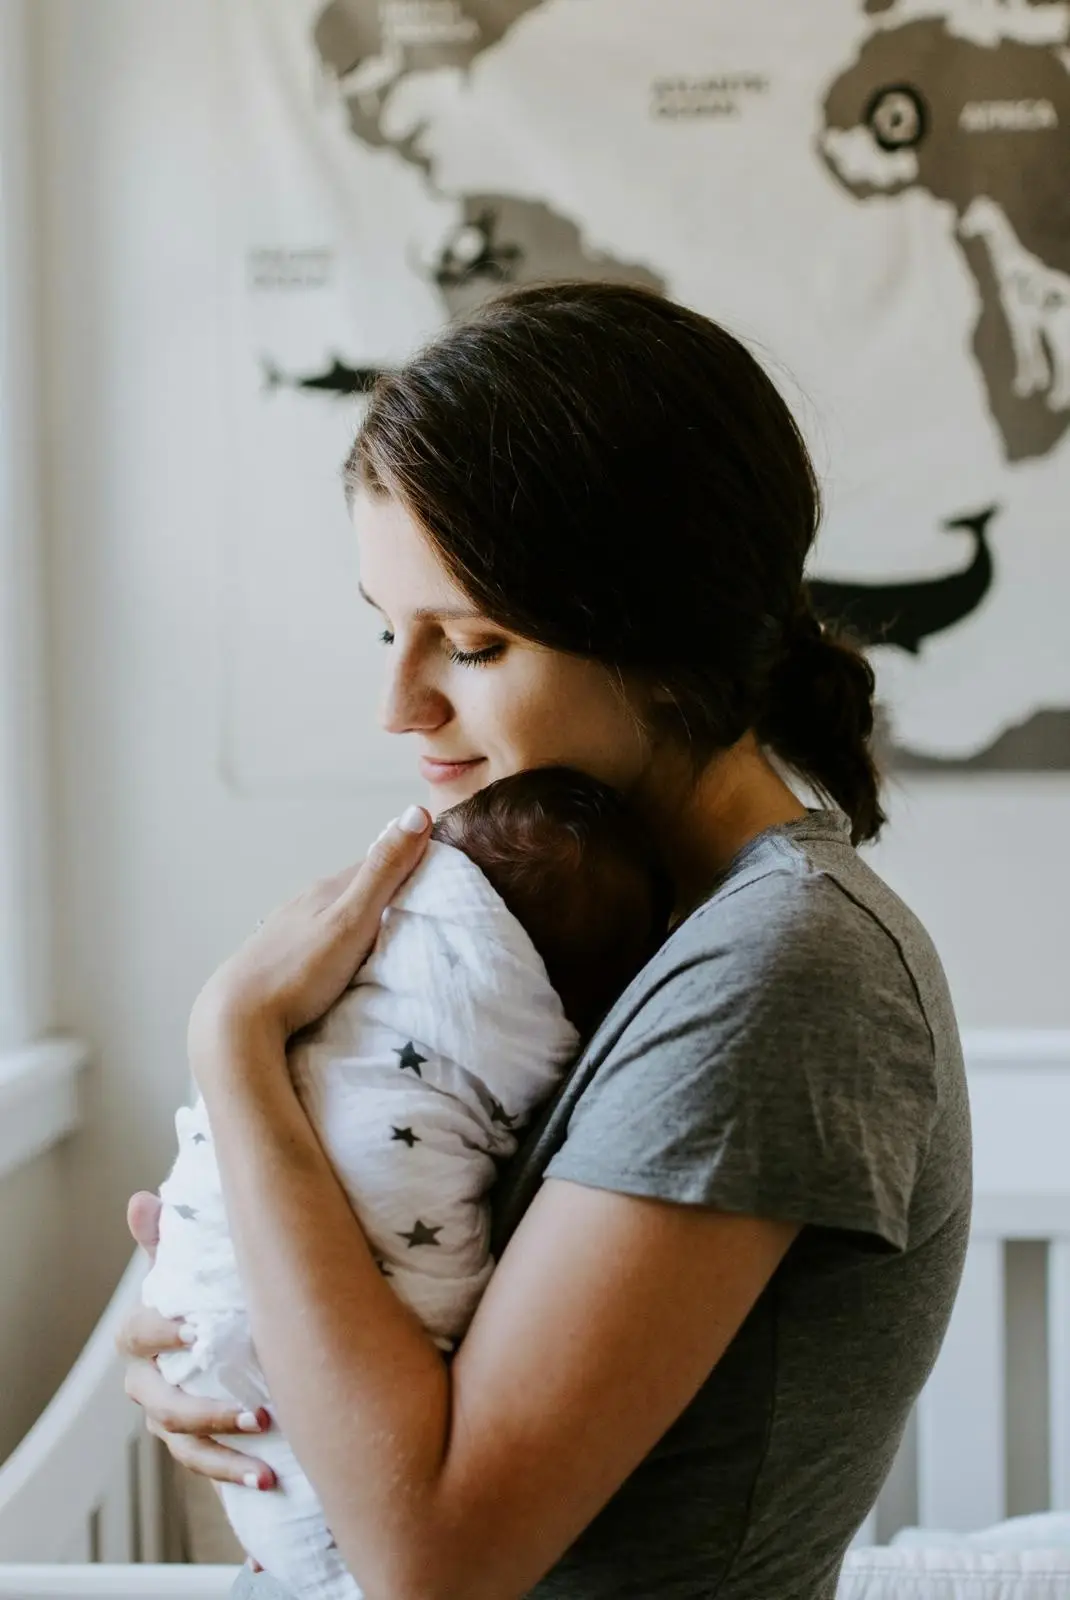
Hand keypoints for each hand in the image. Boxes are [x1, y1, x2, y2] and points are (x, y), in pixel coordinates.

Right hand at [117, 1191, 275, 1490]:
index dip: (161, 1332)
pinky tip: (268, 1480)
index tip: (195, 1329)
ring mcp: (170, 1418)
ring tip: (267, 1461)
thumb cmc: (207, 1292)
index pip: (137, 1335)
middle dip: (206, 1412)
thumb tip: (141, 1200)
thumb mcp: (190, 1265)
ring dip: (224, 1457)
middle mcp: (151, 1382)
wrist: (230, 1336)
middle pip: (161, 1404)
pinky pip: (206, 1466)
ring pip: (184, 1446)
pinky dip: (233, 1475)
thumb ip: (168, 1238)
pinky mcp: (196, 1443)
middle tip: (258, 1412)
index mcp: (147, 1335)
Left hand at [188, 807, 430, 1056]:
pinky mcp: (277, 957)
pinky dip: (339, 942)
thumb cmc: (298, 972)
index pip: (377, 863)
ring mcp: (288, 929)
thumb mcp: (351, 920)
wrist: (236, 1020)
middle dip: (387, 894)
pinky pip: (319, 939)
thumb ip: (383, 871)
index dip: (409, 864)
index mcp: (326, 889)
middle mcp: (304, 902)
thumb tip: (416, 812)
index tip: (441, 877)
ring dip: (361, 920)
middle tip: (422, 912)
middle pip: (356, 888)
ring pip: (335, 914)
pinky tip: (343, 961)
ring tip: (387, 940)